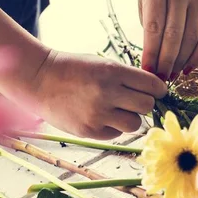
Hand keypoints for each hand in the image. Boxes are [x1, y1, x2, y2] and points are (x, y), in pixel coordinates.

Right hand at [31, 50, 166, 139]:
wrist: (40, 79)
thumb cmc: (74, 69)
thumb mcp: (102, 63)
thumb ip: (127, 77)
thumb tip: (155, 91)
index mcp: (113, 71)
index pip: (152, 85)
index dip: (157, 89)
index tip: (155, 91)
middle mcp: (107, 93)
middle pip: (147, 106)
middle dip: (143, 103)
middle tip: (132, 100)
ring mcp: (98, 114)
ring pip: (135, 123)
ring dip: (130, 117)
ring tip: (116, 109)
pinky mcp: (89, 131)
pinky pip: (116, 134)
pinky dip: (113, 127)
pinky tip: (100, 116)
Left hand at [138, 0, 197, 80]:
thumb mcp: (144, 3)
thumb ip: (150, 28)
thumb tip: (152, 64)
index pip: (154, 28)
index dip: (151, 53)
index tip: (146, 72)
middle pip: (174, 35)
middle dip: (166, 61)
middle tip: (160, 79)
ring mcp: (197, 0)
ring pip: (191, 38)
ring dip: (181, 62)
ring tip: (172, 76)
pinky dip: (197, 56)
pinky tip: (188, 69)